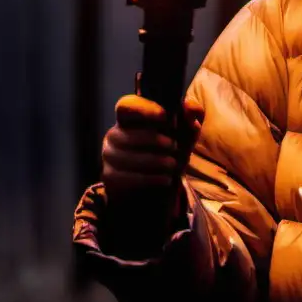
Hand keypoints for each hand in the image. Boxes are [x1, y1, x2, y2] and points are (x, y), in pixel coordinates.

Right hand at [100, 94, 203, 252]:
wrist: (157, 195)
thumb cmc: (171, 157)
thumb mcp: (185, 139)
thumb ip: (190, 123)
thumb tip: (193, 109)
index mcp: (131, 119)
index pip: (127, 106)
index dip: (143, 109)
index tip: (164, 117)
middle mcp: (114, 137)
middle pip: (125, 134)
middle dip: (153, 141)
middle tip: (173, 148)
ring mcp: (108, 161)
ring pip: (122, 157)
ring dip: (151, 161)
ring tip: (171, 167)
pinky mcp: (109, 184)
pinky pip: (122, 180)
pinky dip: (146, 179)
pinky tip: (162, 181)